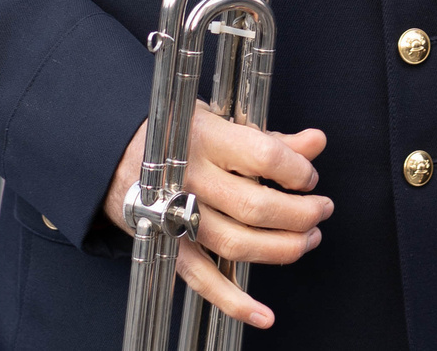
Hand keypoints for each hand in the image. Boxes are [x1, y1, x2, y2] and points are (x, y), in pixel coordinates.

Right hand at [101, 106, 332, 331]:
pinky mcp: (169, 248)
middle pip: (255, 207)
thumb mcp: (222, 123)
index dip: (298, 171)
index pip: (264, 157)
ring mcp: (177, 217)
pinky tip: (264, 314)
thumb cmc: (180, 136)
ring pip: (236, 245)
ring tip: (308, 240)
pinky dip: (234, 303)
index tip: (310, 177)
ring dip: (282, 250)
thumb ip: (270, 138)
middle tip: (322, 210)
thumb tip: (317, 142)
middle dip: (300, 215)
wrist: (115, 157)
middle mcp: (191, 179)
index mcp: (207, 139)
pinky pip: (203, 281)